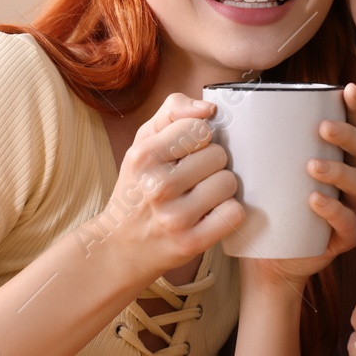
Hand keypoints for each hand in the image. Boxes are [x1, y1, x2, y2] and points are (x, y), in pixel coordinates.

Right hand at [85, 93, 242, 283]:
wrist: (121, 246)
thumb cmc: (138, 188)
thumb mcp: (143, 143)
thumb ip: (172, 112)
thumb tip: (208, 108)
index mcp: (144, 156)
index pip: (200, 128)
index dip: (198, 139)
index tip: (184, 154)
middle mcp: (157, 186)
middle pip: (218, 155)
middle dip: (210, 165)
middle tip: (191, 180)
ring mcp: (175, 217)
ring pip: (229, 182)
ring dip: (220, 189)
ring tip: (199, 197)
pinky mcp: (191, 243)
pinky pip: (234, 213)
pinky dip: (226, 213)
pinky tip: (209, 215)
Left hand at [242, 83, 355, 288]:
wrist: (266, 258)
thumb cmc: (264, 207)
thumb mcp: (256, 172)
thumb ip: (248, 141)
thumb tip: (216, 106)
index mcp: (336, 157)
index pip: (353, 126)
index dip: (354, 107)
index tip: (346, 89)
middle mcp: (349, 180)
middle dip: (347, 135)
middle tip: (323, 128)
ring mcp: (351, 209)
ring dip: (338, 171)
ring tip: (313, 166)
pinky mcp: (345, 237)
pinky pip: (348, 223)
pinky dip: (334, 211)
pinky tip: (315, 201)